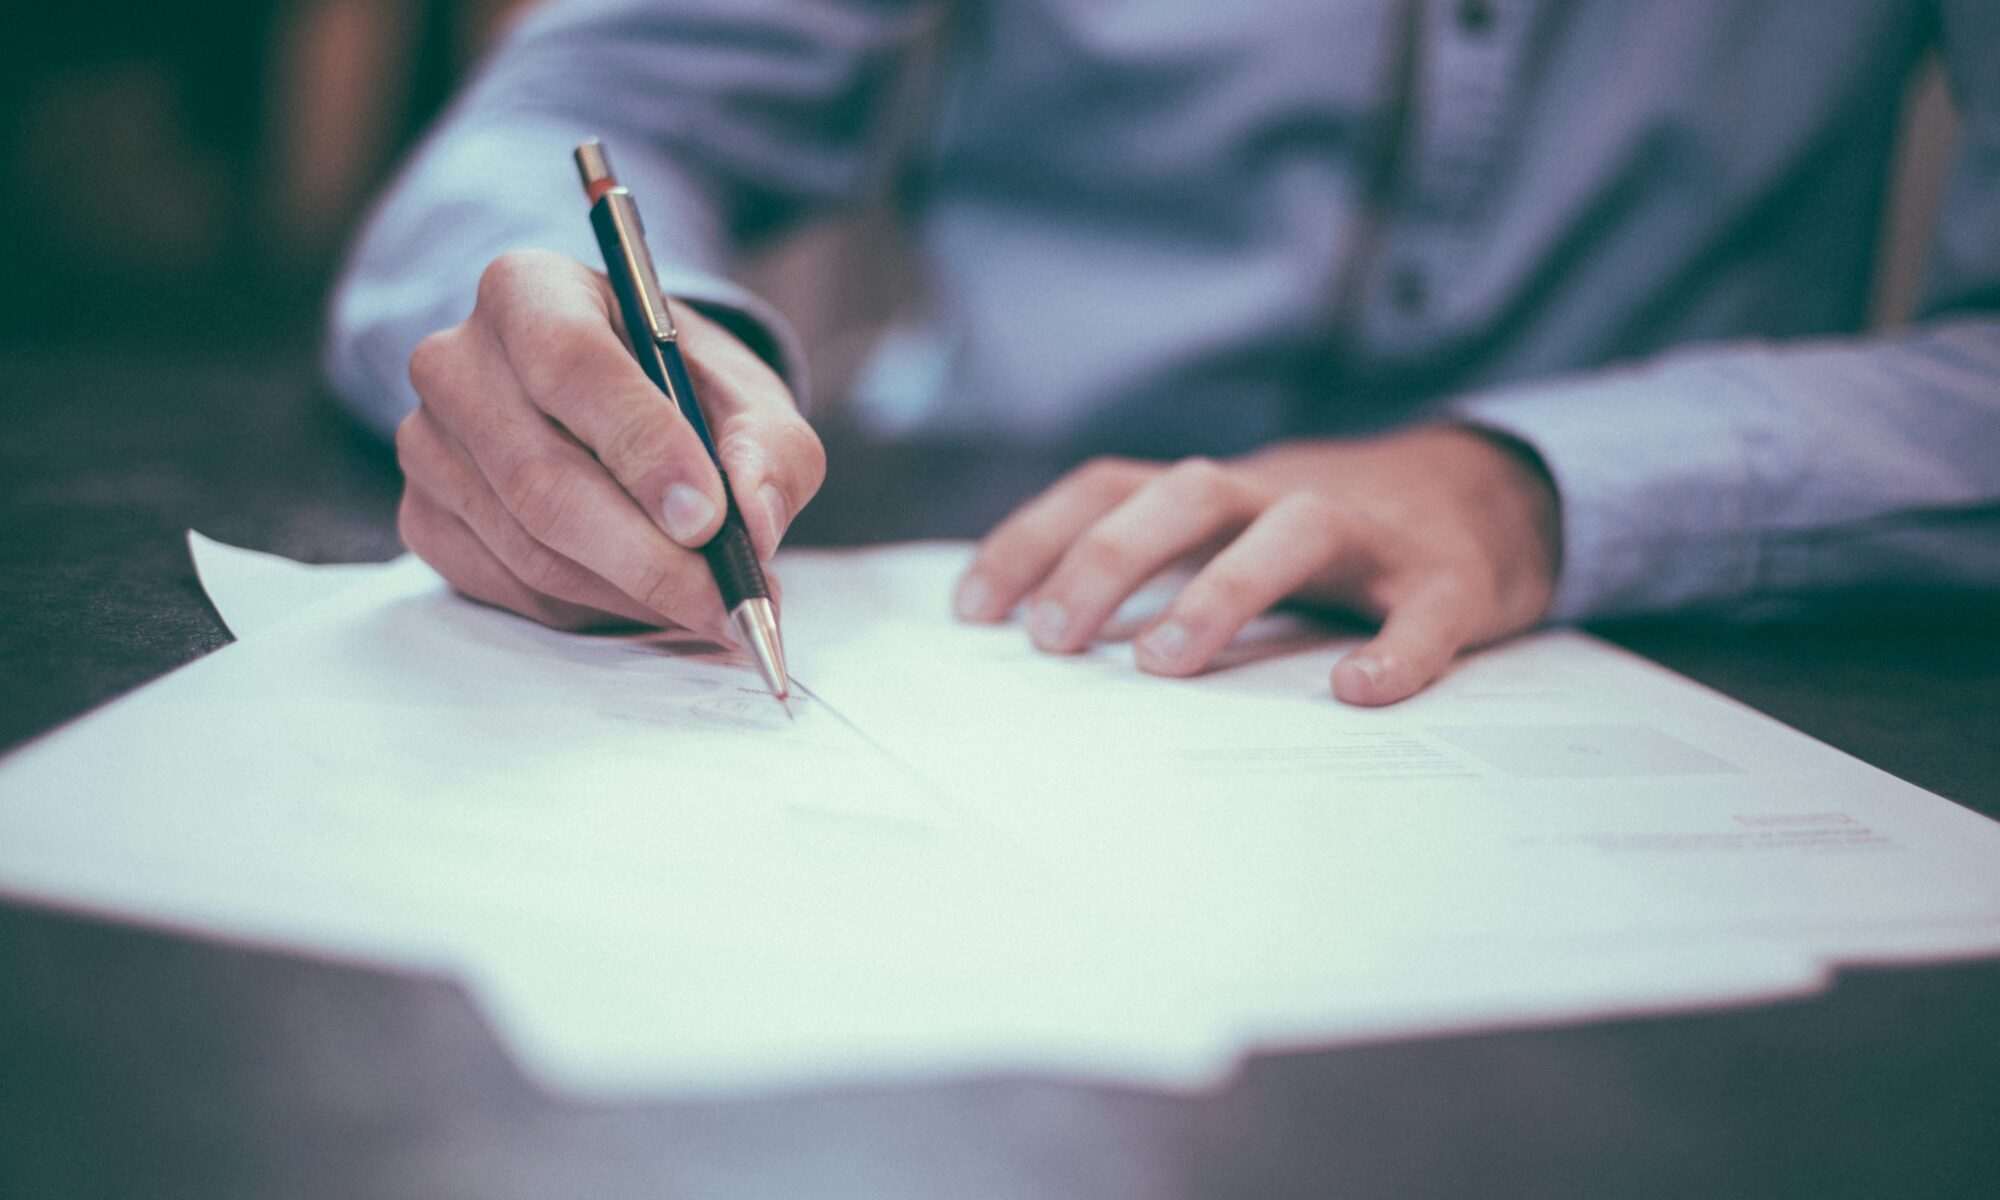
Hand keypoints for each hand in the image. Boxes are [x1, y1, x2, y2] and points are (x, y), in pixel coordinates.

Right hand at [394, 250, 824, 636]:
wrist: (619, 407)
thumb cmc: (681, 390)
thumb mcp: (748, 396)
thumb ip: (769, 449)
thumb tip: (754, 523)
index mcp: (529, 291)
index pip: (570, 363)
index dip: (642, 447)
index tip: (709, 519)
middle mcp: (456, 361)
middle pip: (542, 479)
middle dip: (649, 557)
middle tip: (728, 601)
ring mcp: (427, 444)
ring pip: (530, 548)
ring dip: (631, 593)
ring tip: (708, 604)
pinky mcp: (424, 517)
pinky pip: (510, 587)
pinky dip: (591, 609)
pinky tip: (645, 597)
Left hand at [953, 426, 1560, 704]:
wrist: (1494, 497)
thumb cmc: (1331, 537)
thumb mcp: (1234, 533)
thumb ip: (1157, 566)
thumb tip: (1039, 639)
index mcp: (1221, 493)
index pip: (1111, 487)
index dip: (1036, 537)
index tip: (972, 610)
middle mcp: (1283, 495)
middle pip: (1187, 494)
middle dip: (1109, 558)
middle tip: (1052, 641)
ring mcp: (1371, 533)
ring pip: (1293, 530)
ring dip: (1222, 588)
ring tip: (1164, 663)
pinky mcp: (1450, 579)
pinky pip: (1423, 611)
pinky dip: (1396, 649)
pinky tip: (1358, 692)